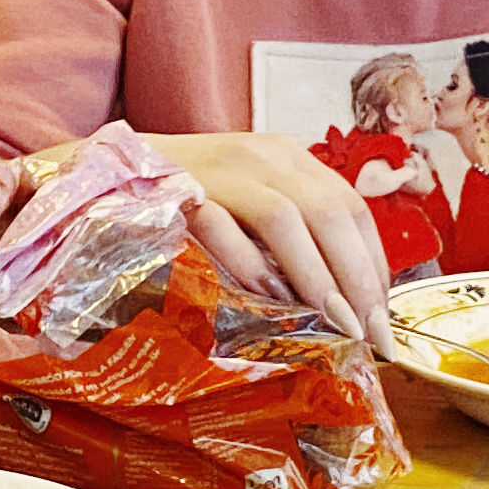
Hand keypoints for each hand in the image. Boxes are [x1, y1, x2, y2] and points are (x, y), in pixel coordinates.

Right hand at [149, 129, 395, 353]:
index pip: (352, 208)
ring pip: (288, 216)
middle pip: (332, 212)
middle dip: (358, 279)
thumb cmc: (186, 205)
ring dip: (317, 275)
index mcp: (288, 159)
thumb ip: (292, 241)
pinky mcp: (181, 188)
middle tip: (370, 334)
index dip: (374, 264)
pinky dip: (251, 264)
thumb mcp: (250, 211)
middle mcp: (264, 155)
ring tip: (334, 322)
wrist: (105, 174)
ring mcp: (222, 167)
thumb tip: (345, 304)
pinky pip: (224, 224)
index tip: (383, 317)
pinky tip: (270, 298)